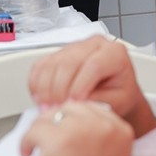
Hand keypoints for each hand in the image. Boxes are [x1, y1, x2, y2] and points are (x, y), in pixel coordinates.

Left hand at [20, 100, 134, 155]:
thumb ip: (100, 139)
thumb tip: (71, 125)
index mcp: (120, 130)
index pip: (91, 108)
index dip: (72, 118)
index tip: (61, 130)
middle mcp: (103, 126)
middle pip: (70, 107)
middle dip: (55, 120)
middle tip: (44, 136)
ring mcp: (80, 131)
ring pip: (50, 116)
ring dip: (39, 130)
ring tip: (34, 146)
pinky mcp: (58, 141)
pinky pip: (34, 130)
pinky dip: (26, 142)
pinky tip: (27, 154)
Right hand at [28, 36, 154, 133]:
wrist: (115, 92)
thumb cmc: (119, 95)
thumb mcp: (118, 101)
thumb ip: (99, 100)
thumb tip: (75, 103)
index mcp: (114, 53)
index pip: (93, 65)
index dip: (80, 85)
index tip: (74, 103)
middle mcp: (93, 45)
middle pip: (69, 62)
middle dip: (59, 90)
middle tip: (57, 110)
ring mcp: (74, 47)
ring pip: (52, 63)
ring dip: (45, 89)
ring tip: (48, 109)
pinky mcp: (58, 54)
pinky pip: (40, 65)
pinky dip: (36, 84)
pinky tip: (41, 99)